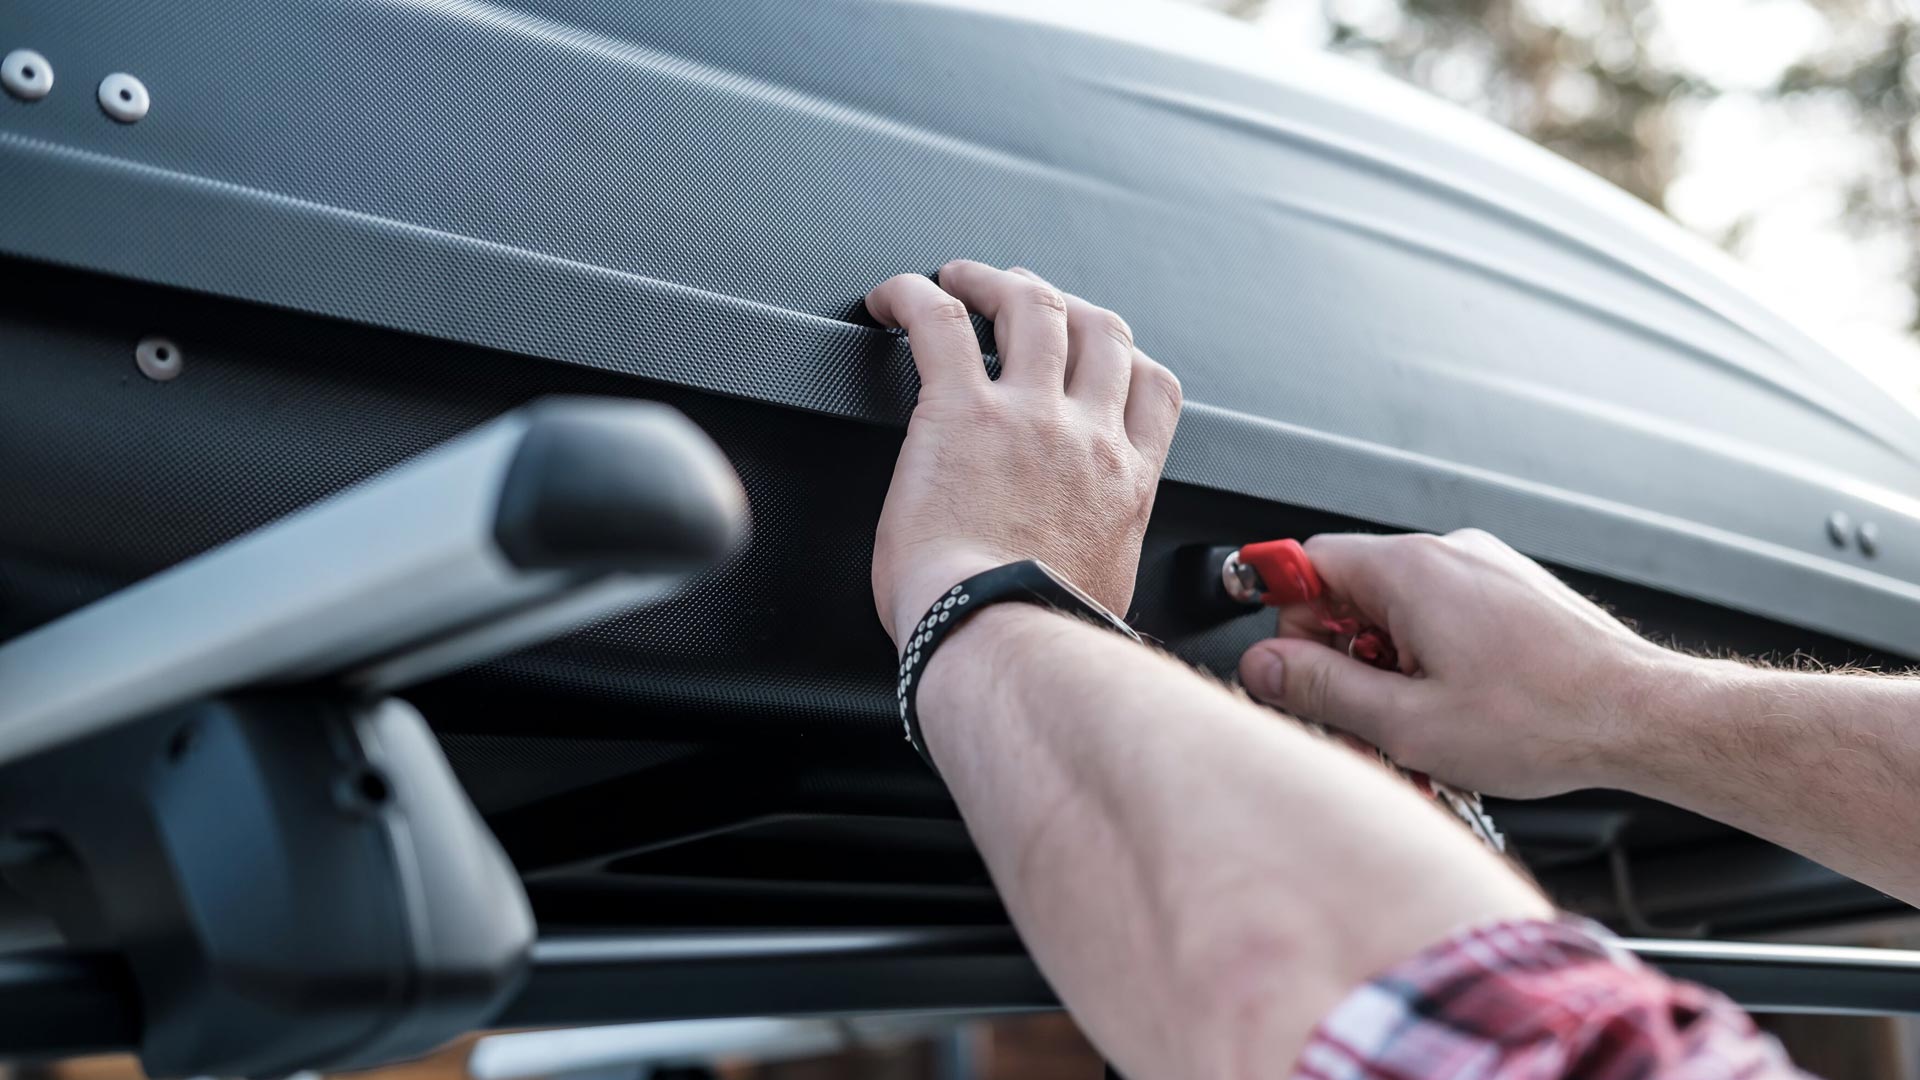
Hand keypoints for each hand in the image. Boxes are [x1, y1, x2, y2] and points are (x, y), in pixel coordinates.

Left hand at [864, 260, 1181, 648]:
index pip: (1153, 389)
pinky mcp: (961, 410)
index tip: (1093, 347)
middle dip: (1062, 301)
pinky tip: (894, 296)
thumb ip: (1091, 561)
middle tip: (1021, 295)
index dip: (1124, 354)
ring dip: (995, 280)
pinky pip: (939, 321)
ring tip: (960, 278)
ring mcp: (1030, 416)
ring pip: (1032, 306)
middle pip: (1098, 330)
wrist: (1003, 637)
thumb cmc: (1035, 636)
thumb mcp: (1097, 594)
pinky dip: (914, 294)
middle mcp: (1087, 438)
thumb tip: (1068, 575)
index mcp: (1124, 485)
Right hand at [1236, 529, 1688, 796]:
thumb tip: (1264, 667)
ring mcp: (1486, 568)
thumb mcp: (1406, 722)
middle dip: (1342, 653)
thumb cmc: (1545, 718)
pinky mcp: (1513, 591)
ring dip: (1390, 662)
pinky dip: (1433, 657)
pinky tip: (1457, 708)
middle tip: (1362, 713)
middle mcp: (1448, 553)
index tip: (1289, 664)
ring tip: (1420, 720)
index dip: (1288, 619)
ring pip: (1399, 607)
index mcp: (1410, 570)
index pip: (1307, 563)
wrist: (1642, 716)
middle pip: (1352, 588)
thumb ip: (1320, 689)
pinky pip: (1444, 614)